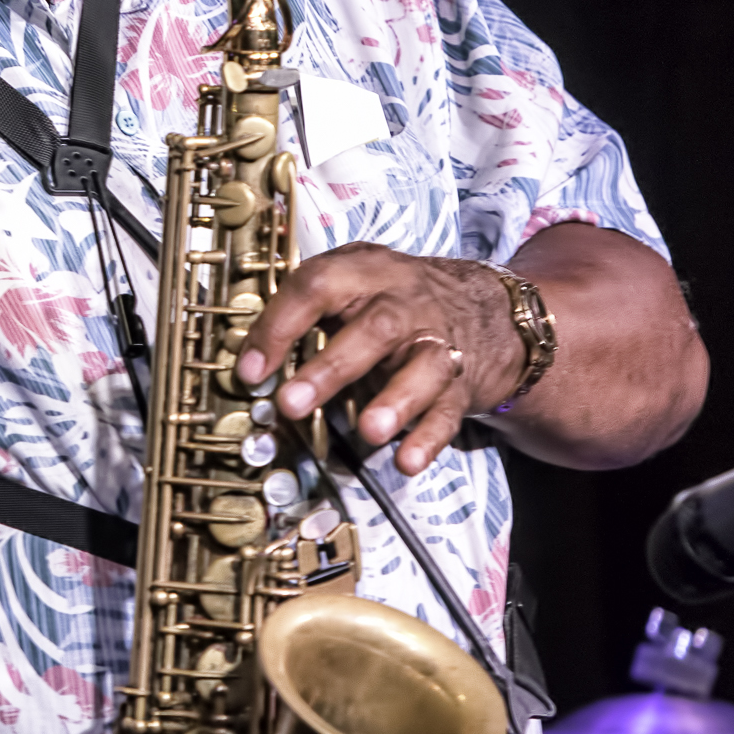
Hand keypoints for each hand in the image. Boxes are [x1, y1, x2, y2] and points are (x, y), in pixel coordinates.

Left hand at [234, 243, 524, 474]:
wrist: (483, 308)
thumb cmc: (395, 299)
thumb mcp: (354, 282)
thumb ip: (306, 313)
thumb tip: (249, 363)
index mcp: (366, 273)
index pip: (319, 285)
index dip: (280, 324)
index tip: (252, 369)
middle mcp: (405, 304)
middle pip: (375, 328)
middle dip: (331, 368)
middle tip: (291, 404)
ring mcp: (437, 342)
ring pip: (424, 366)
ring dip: (395, 400)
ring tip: (369, 431)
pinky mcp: (459, 383)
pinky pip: (448, 411)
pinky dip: (428, 437)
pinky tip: (407, 460)